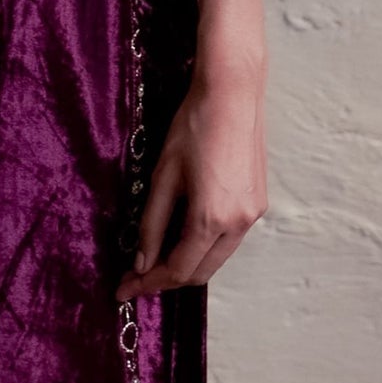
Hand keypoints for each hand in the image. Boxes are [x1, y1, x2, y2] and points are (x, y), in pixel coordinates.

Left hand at [117, 0, 269, 299]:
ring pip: (216, 258)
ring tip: (155, 257)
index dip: (147, 284)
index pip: (176, 269)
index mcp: (211, 218)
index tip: (124, 289)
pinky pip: (228, 240)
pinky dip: (204, 246)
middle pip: (199, 272)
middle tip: (135, 276)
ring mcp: (253, 214)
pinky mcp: (258, 203)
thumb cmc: (193, 127)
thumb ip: (152, 224)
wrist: (232, 93)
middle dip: (166, 279)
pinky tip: (183, 234)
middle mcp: (238, 223)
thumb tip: (142, 262)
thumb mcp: (162, 176)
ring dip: (186, 264)